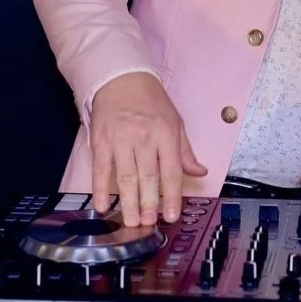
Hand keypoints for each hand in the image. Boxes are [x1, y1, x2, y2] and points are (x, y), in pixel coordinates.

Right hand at [89, 72, 206, 226]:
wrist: (121, 78)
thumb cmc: (151, 102)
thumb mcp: (175, 122)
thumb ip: (185, 151)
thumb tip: (200, 172)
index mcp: (166, 134)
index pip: (171, 170)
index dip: (172, 195)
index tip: (172, 215)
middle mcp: (144, 137)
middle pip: (147, 176)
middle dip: (148, 203)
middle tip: (149, 223)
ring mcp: (121, 139)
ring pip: (125, 176)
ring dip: (128, 201)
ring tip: (131, 221)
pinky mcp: (101, 141)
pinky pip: (101, 169)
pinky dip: (100, 188)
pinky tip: (102, 205)